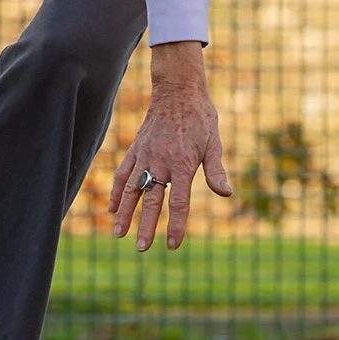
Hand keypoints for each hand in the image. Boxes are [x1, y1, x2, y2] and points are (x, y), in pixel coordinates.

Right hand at [109, 40, 232, 251]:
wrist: (177, 90)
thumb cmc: (201, 118)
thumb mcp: (215, 143)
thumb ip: (216, 170)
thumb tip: (226, 193)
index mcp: (182, 164)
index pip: (178, 203)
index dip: (175, 225)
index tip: (172, 245)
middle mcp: (160, 162)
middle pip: (151, 201)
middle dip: (145, 226)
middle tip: (141, 248)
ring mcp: (145, 155)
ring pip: (131, 189)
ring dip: (124, 212)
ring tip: (118, 233)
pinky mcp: (136, 149)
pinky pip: (122, 172)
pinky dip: (117, 190)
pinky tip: (112, 206)